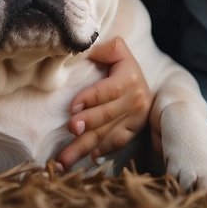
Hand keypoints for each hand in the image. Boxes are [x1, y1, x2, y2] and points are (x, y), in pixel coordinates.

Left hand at [56, 37, 150, 167]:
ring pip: (109, 134)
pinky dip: (103, 150)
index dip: (91, 98)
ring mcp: (137, 117)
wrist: (142, 82)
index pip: (110, 90)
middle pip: (108, 114)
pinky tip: (88, 156)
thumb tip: (84, 51)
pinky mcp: (134, 131)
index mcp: (130, 77)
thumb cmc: (120, 65)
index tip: (72, 108)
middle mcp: (136, 99)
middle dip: (88, 123)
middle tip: (70, 129)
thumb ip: (104, 48)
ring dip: (86, 146)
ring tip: (64, 159)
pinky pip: (118, 143)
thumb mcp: (116, 50)